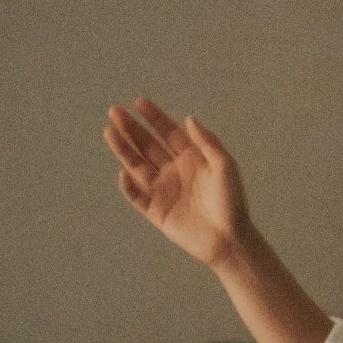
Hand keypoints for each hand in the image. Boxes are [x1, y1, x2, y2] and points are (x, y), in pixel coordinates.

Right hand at [105, 98, 252, 266]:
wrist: (229, 239)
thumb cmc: (232, 203)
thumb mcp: (225, 167)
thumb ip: (208, 142)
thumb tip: (189, 118)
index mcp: (192, 158)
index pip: (169, 133)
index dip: (154, 117)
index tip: (139, 102)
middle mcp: (174, 171)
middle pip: (148, 145)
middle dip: (132, 129)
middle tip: (115, 112)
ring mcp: (163, 190)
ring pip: (138, 166)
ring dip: (123, 150)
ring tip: (109, 131)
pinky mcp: (156, 211)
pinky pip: (137, 196)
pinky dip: (129, 185)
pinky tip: (123, 172)